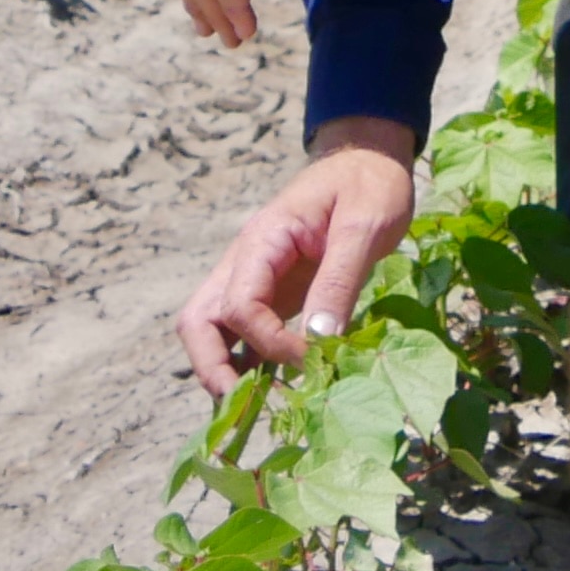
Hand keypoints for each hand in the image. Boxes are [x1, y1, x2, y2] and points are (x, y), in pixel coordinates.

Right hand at [179, 119, 420, 392]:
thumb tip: (319, 340)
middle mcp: (246, 263)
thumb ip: (339, 280)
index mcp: (262, 241)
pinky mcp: (274, 294)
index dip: (269, 342)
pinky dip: (252, 364)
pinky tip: (279, 389)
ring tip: (260, 409)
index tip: (312, 358)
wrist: (370, 161)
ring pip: (212, 331)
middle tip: (246, 408)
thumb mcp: (364, 227)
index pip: (237, 306)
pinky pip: (246, 334)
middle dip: (213, 369)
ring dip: (227, 371)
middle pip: (198, 322)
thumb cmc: (370, 185)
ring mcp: (256, 280)